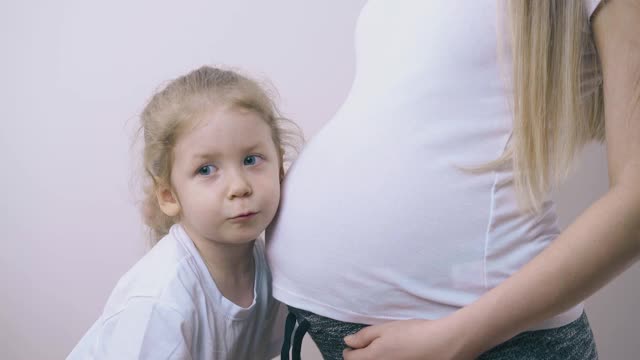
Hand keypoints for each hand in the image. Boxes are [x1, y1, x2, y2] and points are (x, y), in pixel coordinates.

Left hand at [343, 316, 478, 359]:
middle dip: (361, 357)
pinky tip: (396, 355)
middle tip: (366, 348)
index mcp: (372, 358)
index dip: (350, 351)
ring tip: (384, 351)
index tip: (353, 346)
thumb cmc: (414, 333)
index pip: (350, 359)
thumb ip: (364, 336)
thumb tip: (348, 342)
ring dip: (375, 359)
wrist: (442, 343)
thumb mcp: (385, 329)